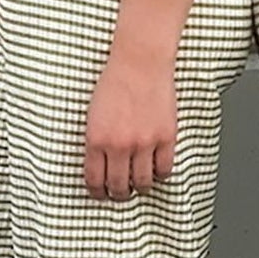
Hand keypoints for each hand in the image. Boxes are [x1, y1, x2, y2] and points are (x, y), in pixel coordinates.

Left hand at [84, 47, 176, 200]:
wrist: (139, 63)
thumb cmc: (115, 82)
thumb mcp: (93, 115)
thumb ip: (95, 142)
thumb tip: (100, 166)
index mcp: (97, 140)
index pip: (95, 180)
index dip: (98, 193)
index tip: (101, 194)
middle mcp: (120, 145)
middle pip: (120, 187)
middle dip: (119, 194)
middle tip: (121, 193)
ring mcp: (144, 143)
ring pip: (144, 183)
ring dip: (141, 187)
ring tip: (140, 184)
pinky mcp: (165, 137)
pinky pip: (165, 169)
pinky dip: (161, 174)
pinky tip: (157, 170)